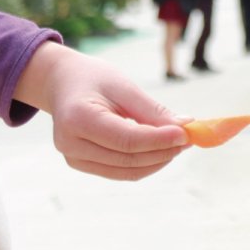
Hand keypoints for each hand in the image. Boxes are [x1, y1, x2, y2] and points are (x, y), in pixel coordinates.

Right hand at [15, 42, 188, 180]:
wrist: (61, 82)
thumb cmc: (92, 78)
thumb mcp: (122, 86)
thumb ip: (151, 110)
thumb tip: (184, 127)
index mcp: (77, 118)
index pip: (126, 140)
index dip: (159, 140)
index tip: (186, 132)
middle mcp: (70, 144)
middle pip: (127, 158)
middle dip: (163, 151)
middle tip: (189, 138)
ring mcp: (73, 158)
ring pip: (126, 171)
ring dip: (157, 160)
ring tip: (178, 143)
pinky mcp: (80, 164)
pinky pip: (119, 171)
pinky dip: (144, 163)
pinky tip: (160, 150)